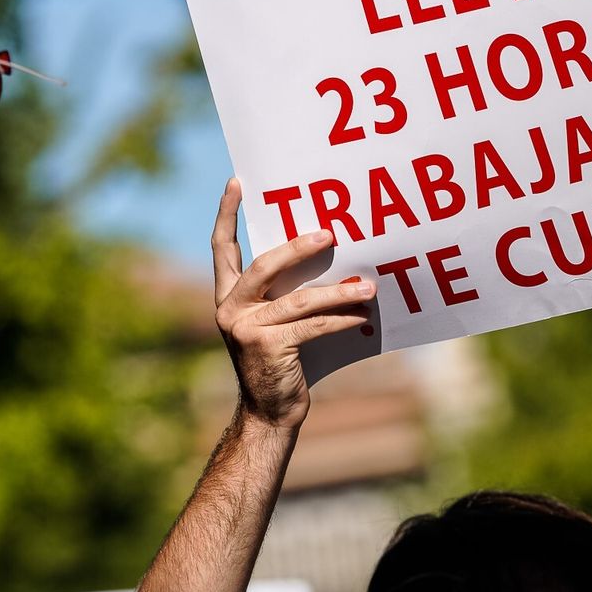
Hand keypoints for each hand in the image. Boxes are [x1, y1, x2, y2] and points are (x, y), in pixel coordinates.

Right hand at [212, 178, 374, 429]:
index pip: (222, 247)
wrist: (270, 411)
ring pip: (298, 299)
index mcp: (228, 296)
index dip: (227, 213)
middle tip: (330, 234)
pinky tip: (363, 315)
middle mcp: (230, 308)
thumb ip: (286, 291)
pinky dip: (342, 319)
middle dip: (298, 247)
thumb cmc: (282, 360)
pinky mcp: (266, 346)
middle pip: (264, 265)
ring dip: (338, 292)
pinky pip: (313, 325)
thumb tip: (330, 254)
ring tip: (370, 286)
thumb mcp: (277, 320)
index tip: (237, 181)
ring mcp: (245, 328)